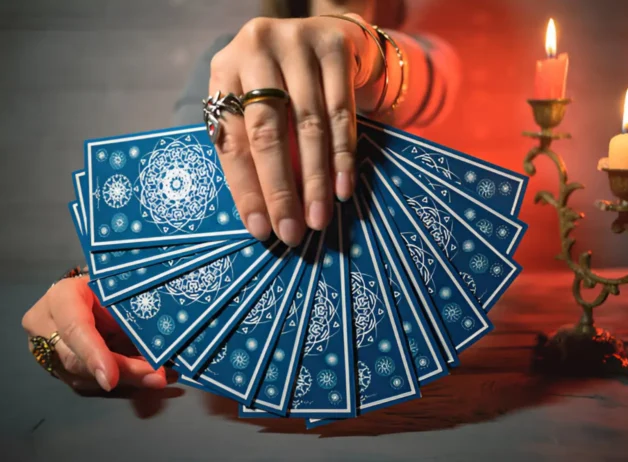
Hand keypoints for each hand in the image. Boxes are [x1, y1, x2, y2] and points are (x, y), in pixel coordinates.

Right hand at [22, 277, 173, 391]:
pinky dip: (123, 383)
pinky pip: (91, 383)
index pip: (74, 327)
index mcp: (62, 297)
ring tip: (159, 377)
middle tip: (156, 377)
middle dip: (121, 372)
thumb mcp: (120, 289)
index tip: (110, 379)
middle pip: (78, 360)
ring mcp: (49, 349)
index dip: (93, 354)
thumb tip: (162, 343)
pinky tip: (148, 378)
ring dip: (126, 381)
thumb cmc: (110, 285)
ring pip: (84, 377)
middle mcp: (47, 325)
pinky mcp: (60, 368)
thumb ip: (133, 311)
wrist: (93, 292)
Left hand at [210, 14, 382, 246]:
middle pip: (267, 130)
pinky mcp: (334, 44)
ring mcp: (297, 42)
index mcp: (225, 70)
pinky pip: (341, 112)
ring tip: (318, 219)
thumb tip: (264, 216)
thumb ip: (255, 146)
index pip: (231, 137)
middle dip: (279, 189)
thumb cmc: (284, 83)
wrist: (327, 35)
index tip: (260, 229)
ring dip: (315, 180)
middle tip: (290, 232)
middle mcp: (255, 49)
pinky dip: (342, 156)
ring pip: (308, 124)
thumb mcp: (257, 104)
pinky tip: (342, 188)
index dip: (245, 187)